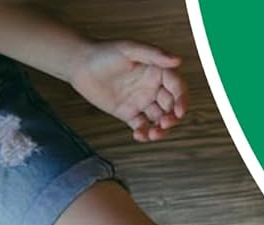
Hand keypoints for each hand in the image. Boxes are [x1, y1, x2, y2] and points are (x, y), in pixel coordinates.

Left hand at [71, 39, 188, 140]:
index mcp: (156, 71)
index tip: (179, 112)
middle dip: (172, 118)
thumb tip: (179, 60)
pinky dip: (143, 134)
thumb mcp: (130, 50)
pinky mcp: (129, 114)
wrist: (80, 65)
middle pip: (171, 106)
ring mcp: (141, 102)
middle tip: (164, 124)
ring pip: (159, 120)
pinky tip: (139, 135)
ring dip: (160, 130)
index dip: (182, 100)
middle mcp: (152, 87)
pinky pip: (142, 127)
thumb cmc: (104, 52)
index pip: (177, 87)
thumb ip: (154, 55)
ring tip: (153, 134)